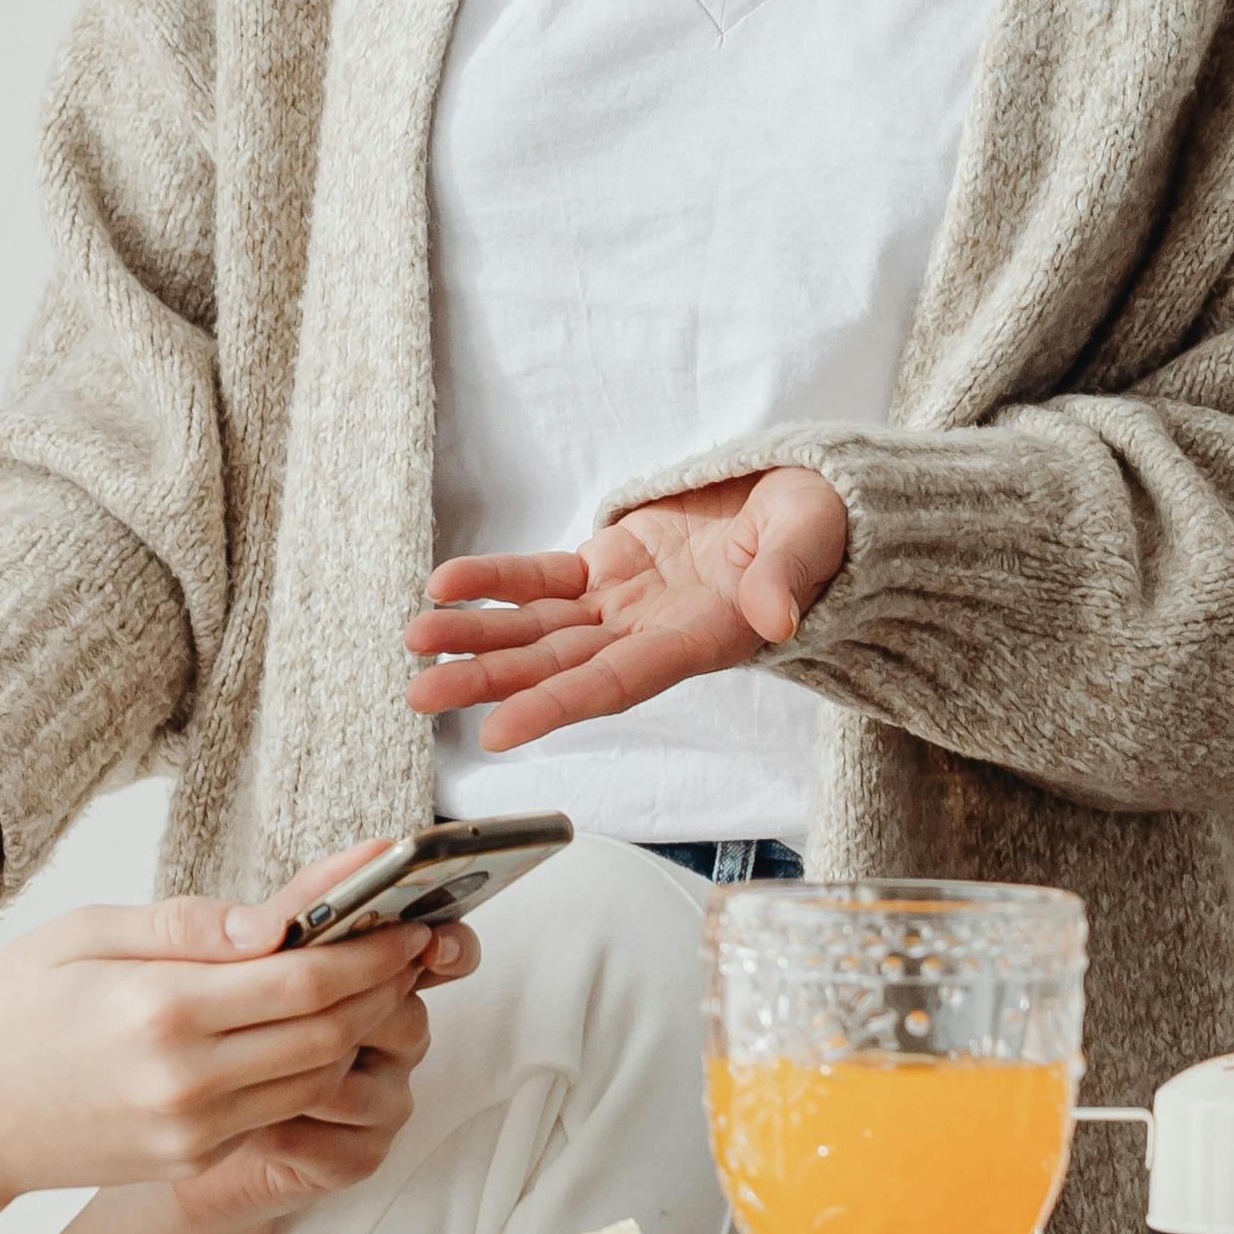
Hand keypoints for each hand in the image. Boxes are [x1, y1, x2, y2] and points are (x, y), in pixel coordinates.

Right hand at [0, 878, 465, 1216]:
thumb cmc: (8, 1014)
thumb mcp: (83, 934)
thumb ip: (187, 926)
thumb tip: (279, 922)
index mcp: (162, 1012)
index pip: (306, 983)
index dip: (371, 951)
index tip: (407, 919)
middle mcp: (188, 1081)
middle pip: (330, 1035)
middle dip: (381, 988)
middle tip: (409, 944)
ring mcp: (194, 1131)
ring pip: (317, 1079)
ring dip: (357, 1031)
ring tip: (372, 980)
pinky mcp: (192, 1159)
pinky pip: (280, 1110)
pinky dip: (311, 1069)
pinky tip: (314, 1029)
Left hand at [401, 466, 851, 749]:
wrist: (806, 503)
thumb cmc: (820, 526)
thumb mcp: (812, 538)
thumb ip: (786, 577)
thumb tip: (776, 617)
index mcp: (699, 641)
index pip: (617, 682)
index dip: (557, 705)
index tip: (498, 731)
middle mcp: (650, 635)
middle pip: (557, 667)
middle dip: (487, 681)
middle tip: (419, 694)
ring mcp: (622, 605)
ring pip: (536, 630)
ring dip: (475, 638)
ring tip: (414, 643)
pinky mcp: (606, 568)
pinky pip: (540, 581)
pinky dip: (493, 582)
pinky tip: (444, 584)